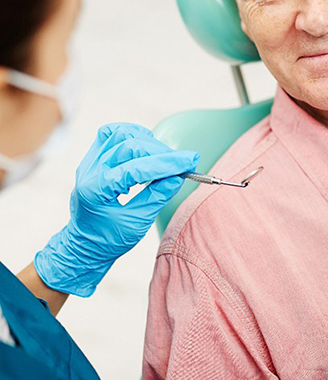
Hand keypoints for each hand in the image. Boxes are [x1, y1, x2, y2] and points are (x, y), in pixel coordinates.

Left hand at [34, 123, 198, 296]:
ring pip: (120, 134)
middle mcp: (90, 171)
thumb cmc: (108, 240)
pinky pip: (110, 134)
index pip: (137, 167)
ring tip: (162, 157)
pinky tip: (144, 146)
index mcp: (96, 190)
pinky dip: (131, 134)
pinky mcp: (93, 158)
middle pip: (130, 146)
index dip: (168, 163)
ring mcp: (89, 162)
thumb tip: (178, 176)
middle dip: (161, 152)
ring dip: (146, 141)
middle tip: (182, 162)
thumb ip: (158, 196)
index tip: (191, 161)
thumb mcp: (137, 223)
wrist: (83, 246)